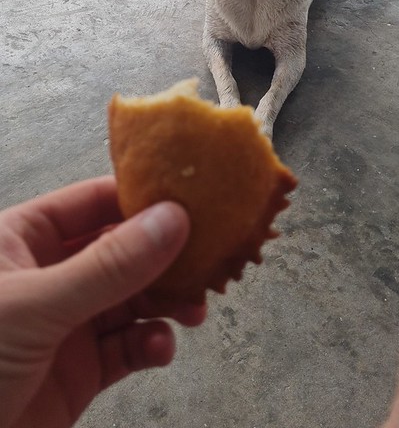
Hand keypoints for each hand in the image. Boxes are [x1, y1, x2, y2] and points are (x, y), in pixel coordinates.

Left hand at [0, 176, 205, 427]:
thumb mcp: (36, 306)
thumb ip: (107, 266)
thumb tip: (171, 220)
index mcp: (23, 239)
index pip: (92, 202)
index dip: (139, 200)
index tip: (189, 203)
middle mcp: (48, 275)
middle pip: (120, 250)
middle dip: (163, 257)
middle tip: (205, 261)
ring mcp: (65, 323)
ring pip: (130, 298)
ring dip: (165, 301)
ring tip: (193, 309)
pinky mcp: (79, 370)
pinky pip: (126, 347)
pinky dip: (149, 344)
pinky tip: (159, 348)